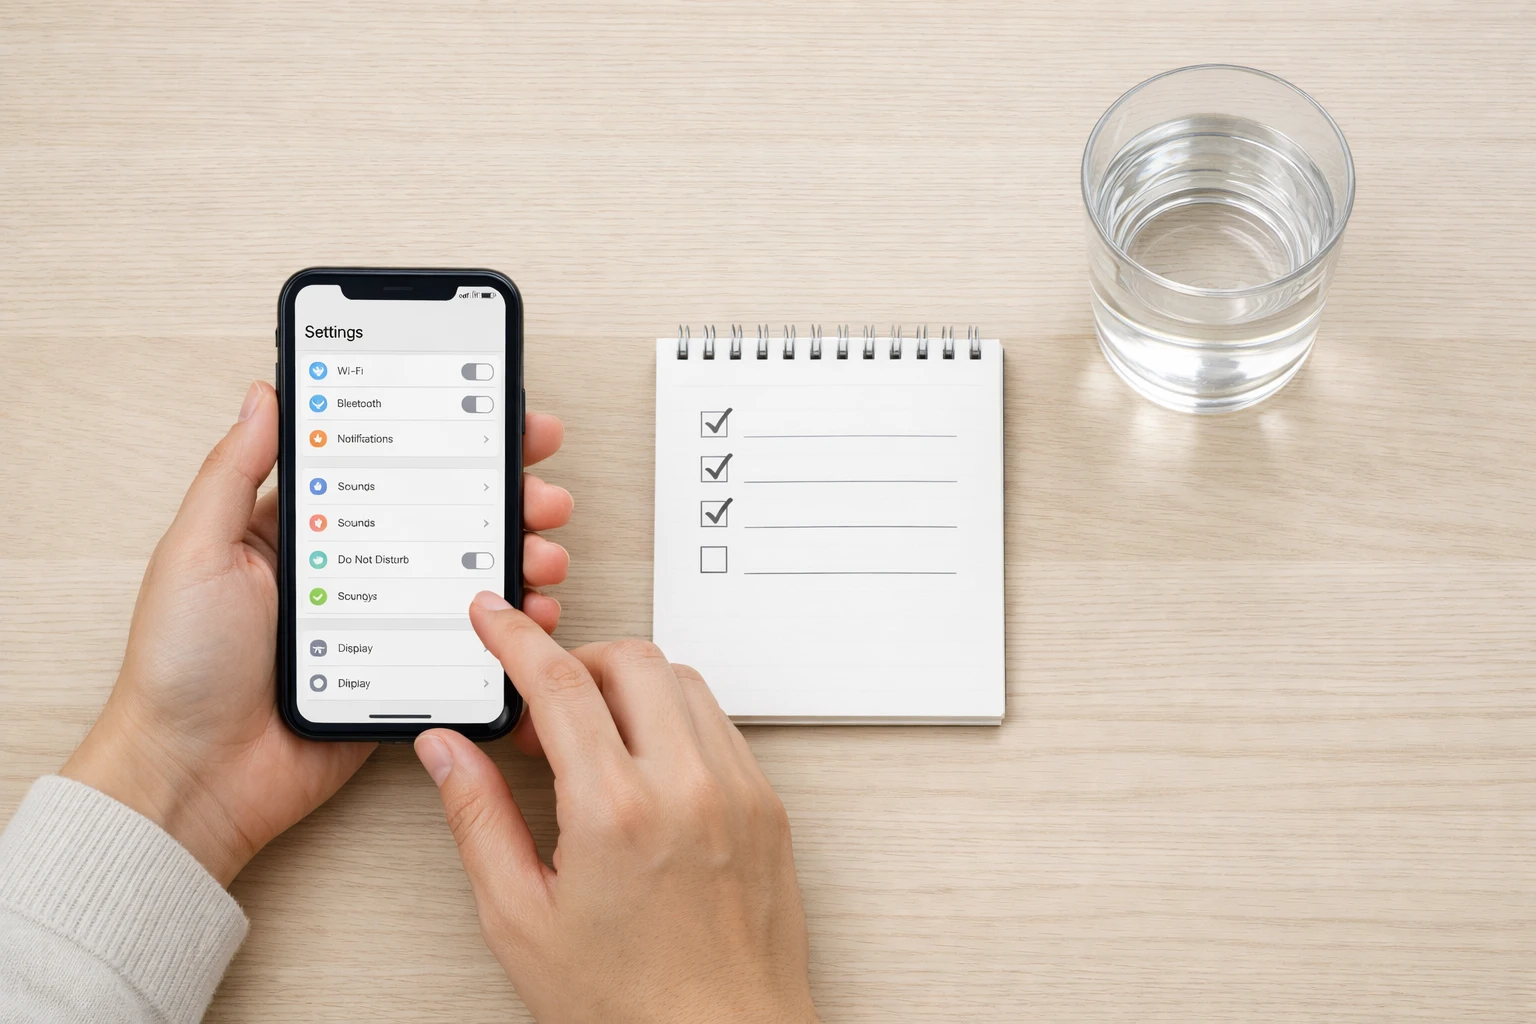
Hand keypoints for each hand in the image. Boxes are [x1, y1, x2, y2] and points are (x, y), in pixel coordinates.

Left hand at [62, 380, 573, 884]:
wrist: (196, 776)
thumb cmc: (181, 665)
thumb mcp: (198, 550)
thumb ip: (234, 470)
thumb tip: (266, 393)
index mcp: (306, 532)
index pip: (392, 469)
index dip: (450, 442)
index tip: (502, 420)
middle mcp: (355, 570)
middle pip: (448, 518)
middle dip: (508, 497)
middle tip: (543, 492)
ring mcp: (386, 624)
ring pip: (471, 578)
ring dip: (520, 556)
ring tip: (543, 552)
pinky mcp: (406, 676)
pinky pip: (472, 645)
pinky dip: (514, 628)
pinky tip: (533, 613)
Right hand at [414, 594, 817, 1023]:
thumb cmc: (629, 1004)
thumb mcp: (521, 919)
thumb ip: (478, 818)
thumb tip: (448, 750)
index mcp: (616, 811)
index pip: (559, 682)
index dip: (516, 637)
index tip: (493, 616)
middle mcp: (687, 786)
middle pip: (631, 659)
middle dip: (577, 660)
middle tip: (543, 708)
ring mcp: (738, 791)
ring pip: (683, 681)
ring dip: (630, 686)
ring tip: (594, 742)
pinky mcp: (767, 805)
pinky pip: (720, 723)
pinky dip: (676, 720)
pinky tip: (645, 767)